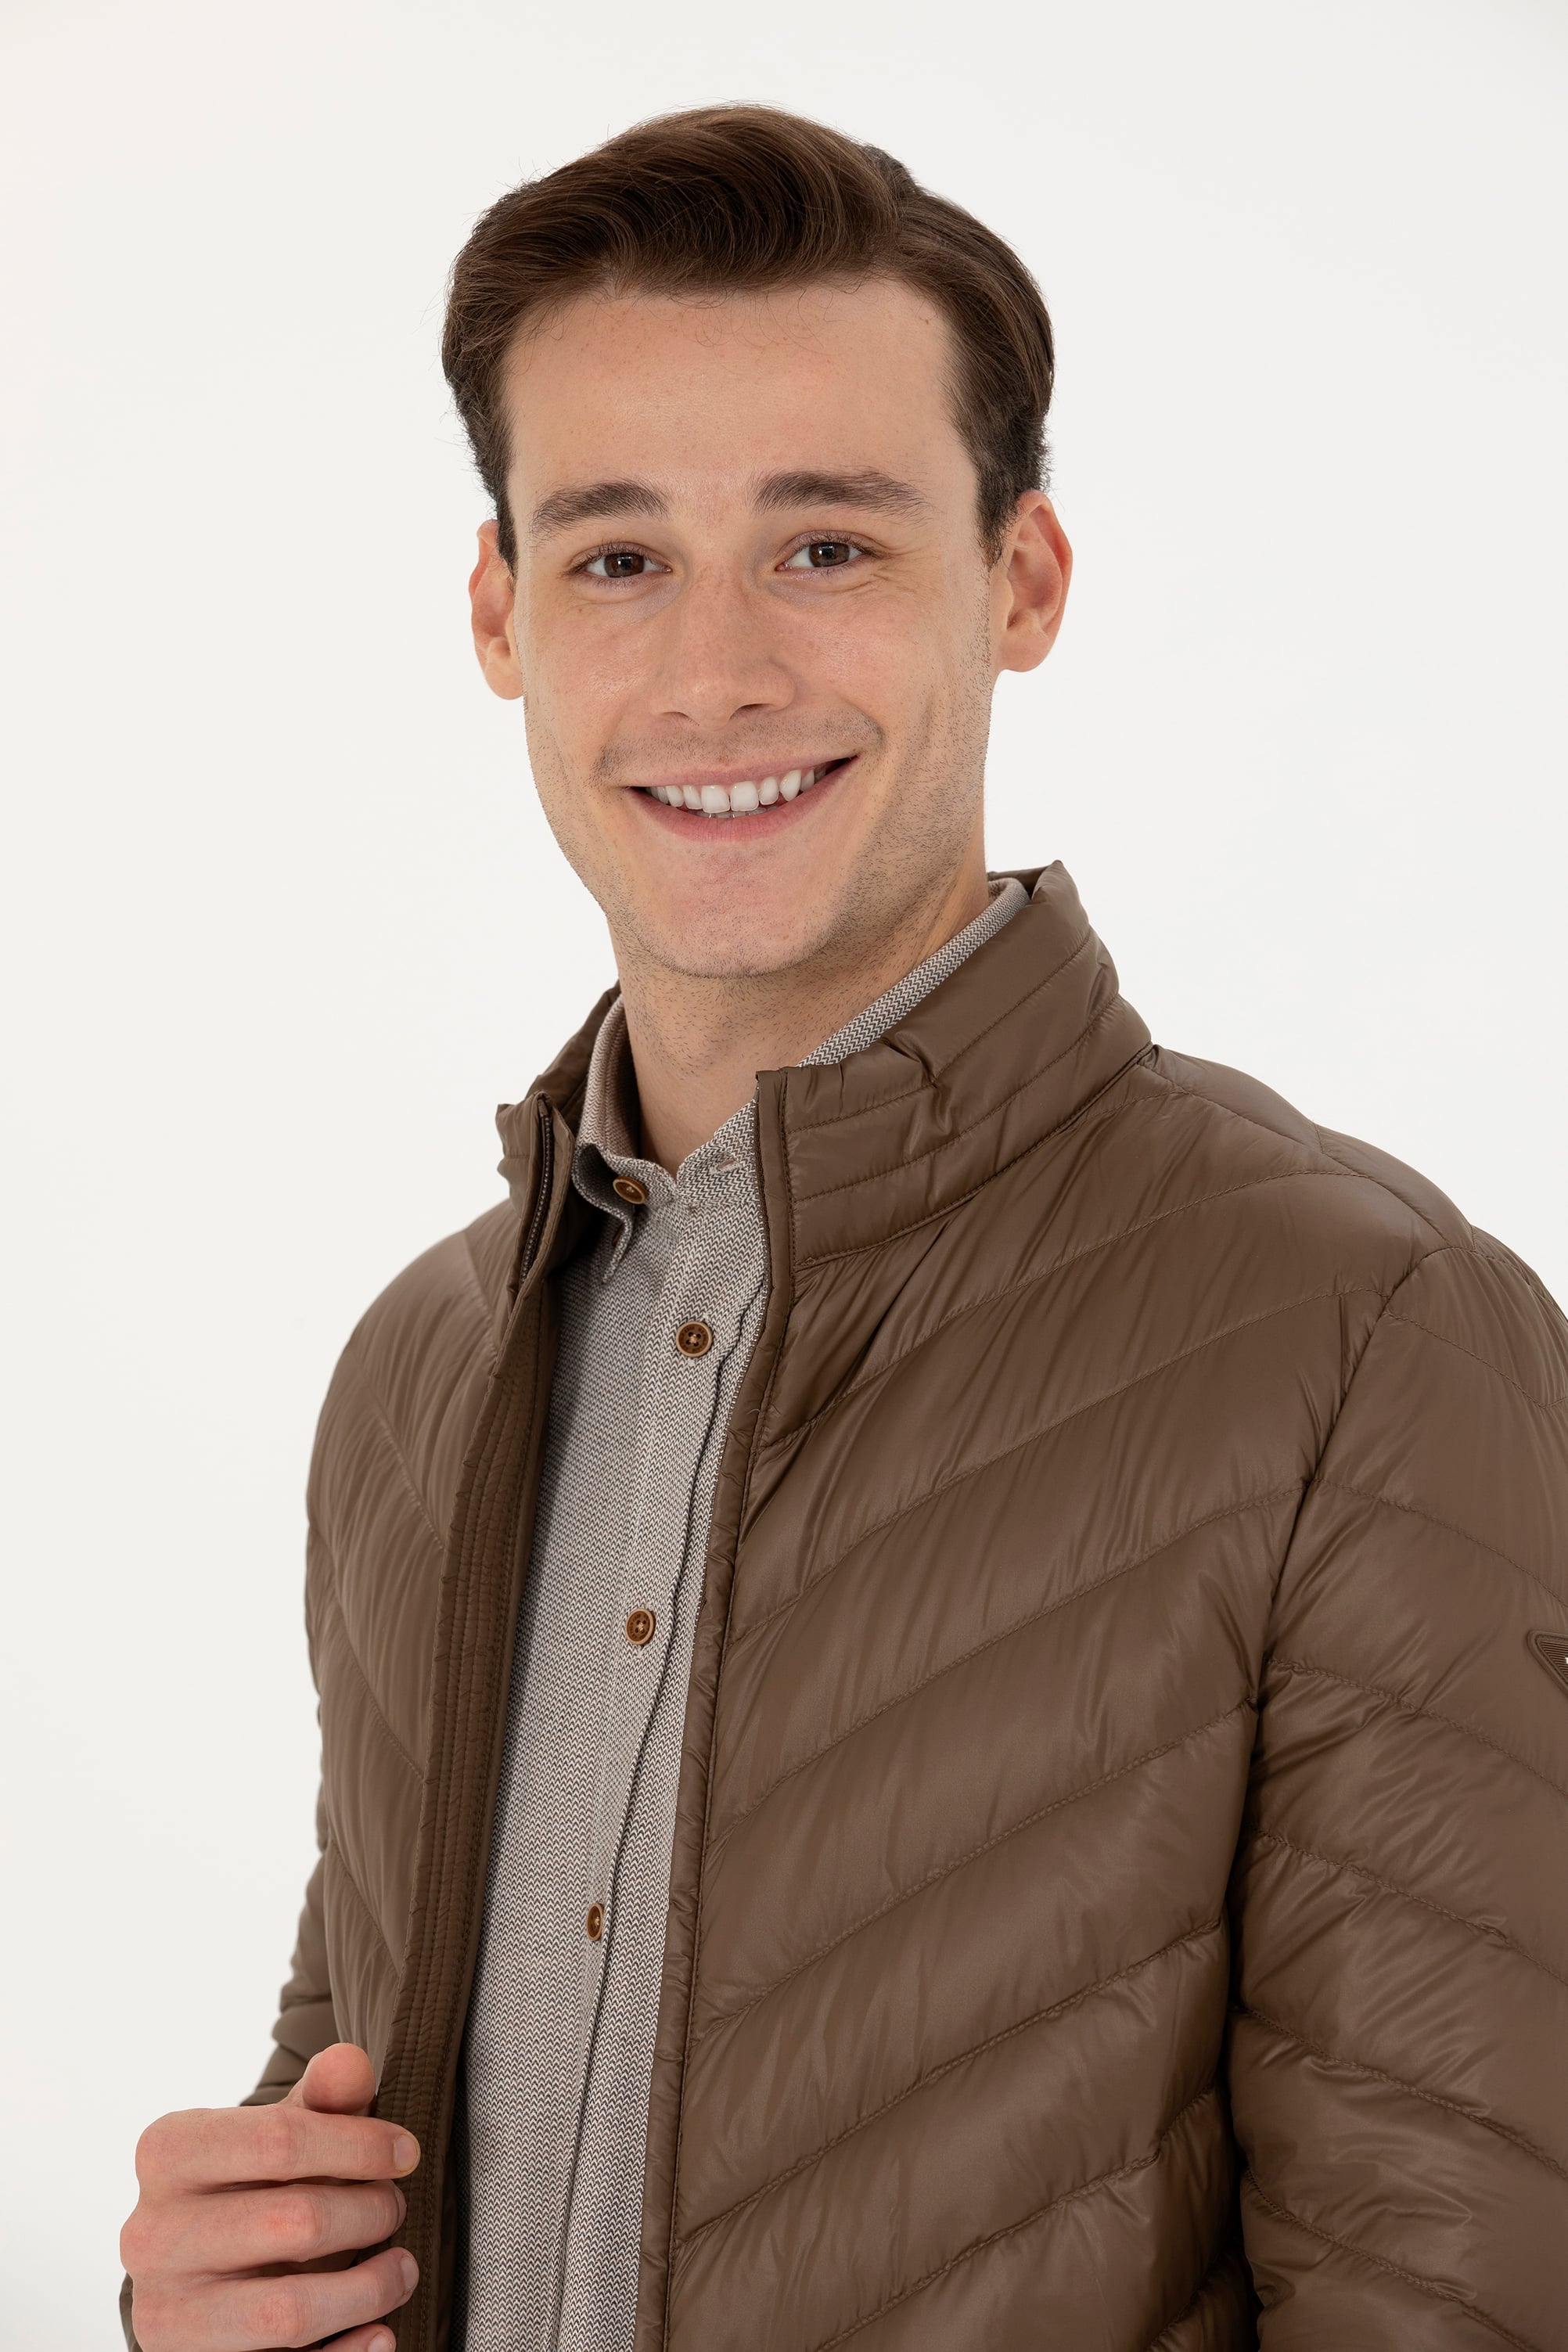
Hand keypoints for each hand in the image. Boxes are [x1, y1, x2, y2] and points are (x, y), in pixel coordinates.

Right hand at [122, 2042, 419, 2350]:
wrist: (192, 2266)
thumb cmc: (250, 2179)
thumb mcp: (281, 2130)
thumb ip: (322, 2098)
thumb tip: (352, 2063)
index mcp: (168, 2151)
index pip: (281, 2140)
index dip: (360, 2145)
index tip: (406, 2153)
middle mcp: (150, 2233)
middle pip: (295, 2222)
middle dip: (369, 2213)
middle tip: (396, 2207)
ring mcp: (163, 2311)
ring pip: (287, 2312)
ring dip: (367, 2290)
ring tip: (401, 2268)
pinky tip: (378, 2332)